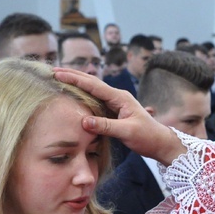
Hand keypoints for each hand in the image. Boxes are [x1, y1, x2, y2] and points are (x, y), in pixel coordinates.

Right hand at [53, 68, 185, 164]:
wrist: (160, 142)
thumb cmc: (147, 136)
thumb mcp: (126, 132)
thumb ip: (105, 126)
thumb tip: (83, 121)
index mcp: (120, 97)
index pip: (93, 85)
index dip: (75, 79)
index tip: (58, 74)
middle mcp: (117, 97)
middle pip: (91, 83)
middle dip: (72, 76)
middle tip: (53, 71)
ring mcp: (115, 103)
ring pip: (92, 90)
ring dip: (77, 83)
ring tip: (60, 78)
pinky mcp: (114, 112)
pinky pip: (95, 101)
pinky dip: (83, 96)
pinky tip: (74, 95)